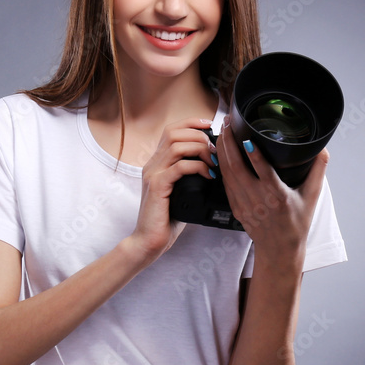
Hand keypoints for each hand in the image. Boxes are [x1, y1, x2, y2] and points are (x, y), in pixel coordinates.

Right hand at [128, 117, 216, 261]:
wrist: (149, 241)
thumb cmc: (167, 219)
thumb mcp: (181, 192)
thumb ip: (189, 176)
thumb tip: (214, 164)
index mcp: (157, 163)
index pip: (171, 130)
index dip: (191, 123)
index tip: (210, 125)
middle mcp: (152, 165)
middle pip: (174, 133)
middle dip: (199, 136)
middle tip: (215, 151)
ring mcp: (153, 174)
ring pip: (177, 146)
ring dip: (200, 149)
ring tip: (213, 163)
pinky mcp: (157, 186)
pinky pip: (179, 167)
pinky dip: (197, 167)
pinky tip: (208, 176)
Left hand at [215, 116, 327, 262]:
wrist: (279, 249)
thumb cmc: (296, 222)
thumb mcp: (312, 196)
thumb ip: (318, 171)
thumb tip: (323, 149)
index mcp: (278, 196)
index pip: (263, 172)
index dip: (254, 154)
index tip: (246, 137)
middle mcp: (258, 200)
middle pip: (238, 168)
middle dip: (230, 143)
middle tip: (228, 123)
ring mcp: (244, 204)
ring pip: (228, 174)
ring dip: (223, 151)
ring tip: (223, 131)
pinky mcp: (236, 207)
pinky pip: (225, 183)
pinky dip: (221, 165)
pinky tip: (220, 152)